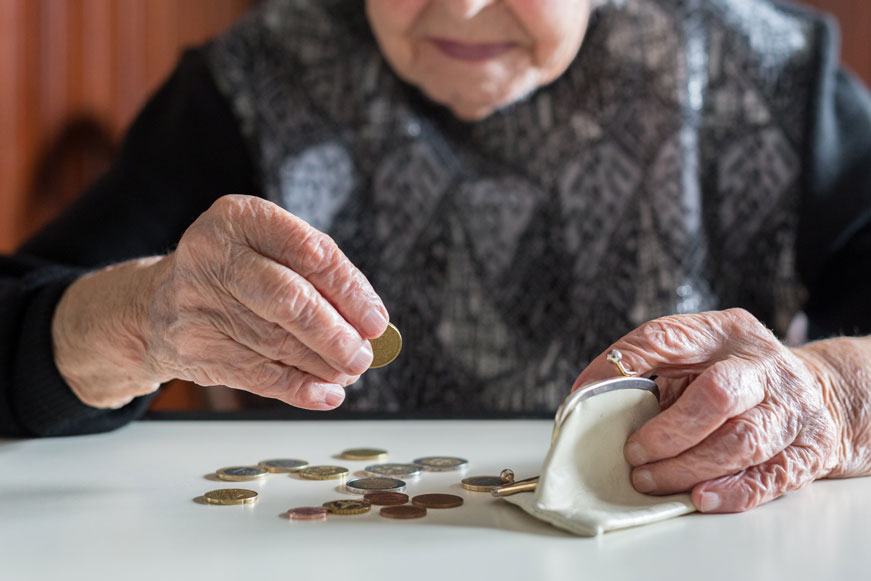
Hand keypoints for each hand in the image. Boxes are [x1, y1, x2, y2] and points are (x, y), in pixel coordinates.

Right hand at [54, 195, 387, 409]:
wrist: (155, 304)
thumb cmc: (234, 273)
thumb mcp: (266, 249)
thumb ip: (316, 276)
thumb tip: (368, 324)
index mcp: (239, 218)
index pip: (309, 252)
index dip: (350, 290)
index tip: (376, 320)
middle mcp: (212, 255)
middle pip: (289, 300)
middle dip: (335, 334)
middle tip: (364, 355)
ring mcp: (196, 303)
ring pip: (276, 342)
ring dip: (323, 364)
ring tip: (349, 371)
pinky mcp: (192, 347)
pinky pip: (257, 375)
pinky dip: (298, 388)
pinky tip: (325, 393)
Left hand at [571, 308, 839, 512]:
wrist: (819, 393)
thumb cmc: (736, 375)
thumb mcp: (698, 355)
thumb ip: (651, 369)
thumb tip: (588, 397)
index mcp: (724, 332)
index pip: (666, 337)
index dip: (622, 365)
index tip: (586, 394)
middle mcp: (762, 365)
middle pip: (717, 395)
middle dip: (668, 432)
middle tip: (633, 453)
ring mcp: (791, 407)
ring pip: (741, 441)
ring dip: (687, 467)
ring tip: (649, 480)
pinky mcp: (808, 449)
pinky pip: (769, 476)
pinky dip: (731, 491)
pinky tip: (699, 497)